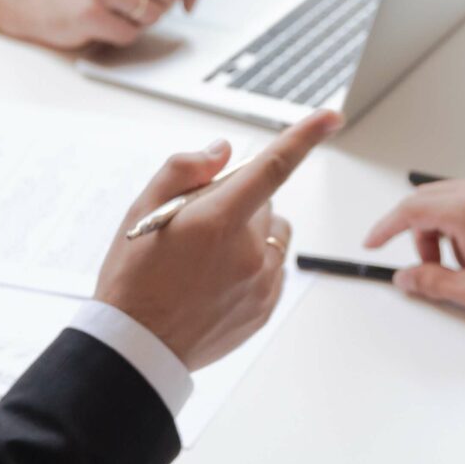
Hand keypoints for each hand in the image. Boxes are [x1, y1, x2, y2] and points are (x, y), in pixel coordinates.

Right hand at [96, 111, 339, 370]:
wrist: (138, 346)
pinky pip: (273, 270)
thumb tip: (223, 152)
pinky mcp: (265, 308)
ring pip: (273, 235)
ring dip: (251, 233)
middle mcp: (249, 251)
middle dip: (238, 201)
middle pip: (264, 201)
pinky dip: (253, 265)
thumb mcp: (142, 209)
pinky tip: (216, 281)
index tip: (330, 117)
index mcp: (219, 220)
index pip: (273, 167)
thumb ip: (185, 169)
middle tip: (198, 224)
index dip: (305, 137)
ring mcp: (261, 283)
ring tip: (208, 256)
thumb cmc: (134, 276)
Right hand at [363, 178, 464, 315]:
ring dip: (444, 231)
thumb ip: (432, 282)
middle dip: (419, 236)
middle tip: (430, 267)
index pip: (410, 210)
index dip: (385, 228)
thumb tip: (406, 278)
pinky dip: (464, 223)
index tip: (374, 242)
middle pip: (427, 202)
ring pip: (449, 201)